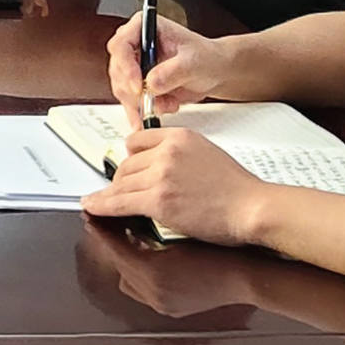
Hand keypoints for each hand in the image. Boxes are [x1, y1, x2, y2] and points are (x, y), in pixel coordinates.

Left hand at [83, 124, 270, 244]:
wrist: (252, 207)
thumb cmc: (237, 188)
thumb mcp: (207, 154)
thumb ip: (179, 154)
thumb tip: (156, 166)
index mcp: (179, 137)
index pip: (137, 141)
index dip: (129, 158)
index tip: (124, 168)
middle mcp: (166, 152)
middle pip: (126, 164)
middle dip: (122, 180)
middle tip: (120, 192)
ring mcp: (161, 176)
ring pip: (121, 184)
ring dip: (112, 195)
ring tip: (101, 201)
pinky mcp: (158, 201)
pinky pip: (119, 202)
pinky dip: (102, 205)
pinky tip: (92, 206)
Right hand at [105, 10, 229, 121]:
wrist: (213, 72)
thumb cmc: (205, 57)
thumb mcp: (193, 61)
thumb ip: (173, 71)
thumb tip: (151, 83)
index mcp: (145, 28)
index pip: (121, 44)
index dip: (126, 66)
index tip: (137, 86)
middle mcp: (135, 45)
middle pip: (117, 69)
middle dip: (132, 89)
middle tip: (150, 101)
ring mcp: (134, 66)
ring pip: (122, 88)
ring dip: (141, 102)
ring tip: (167, 104)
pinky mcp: (137, 84)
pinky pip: (130, 101)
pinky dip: (142, 111)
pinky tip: (159, 112)